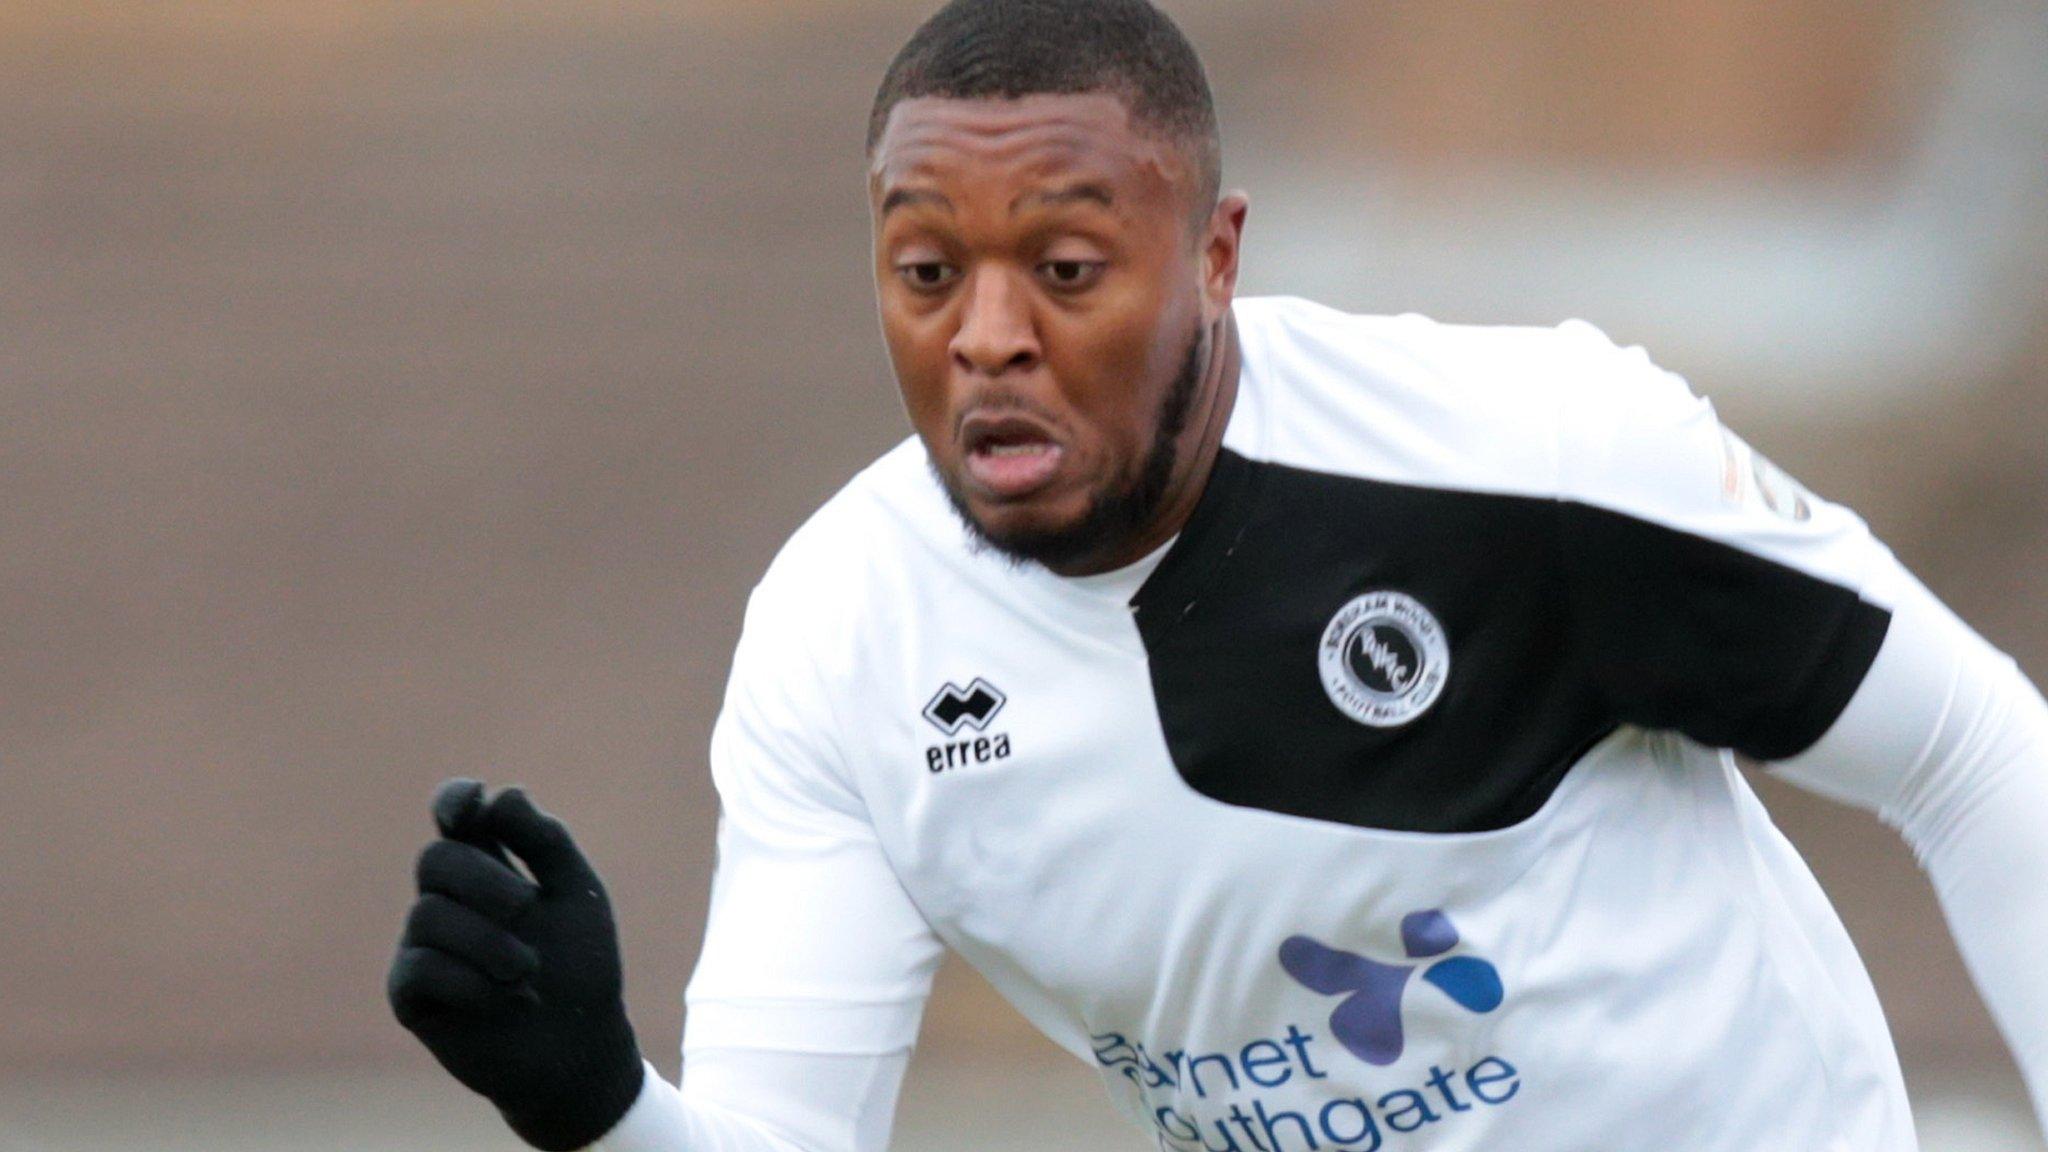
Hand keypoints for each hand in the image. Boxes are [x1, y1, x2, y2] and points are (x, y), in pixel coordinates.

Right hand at [388, 780, 645, 1150]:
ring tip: (528, 972)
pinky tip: (507, 1000)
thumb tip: (503, 795)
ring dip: (489, 942)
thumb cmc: (580, 966)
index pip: (454, 815)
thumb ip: (546, 841)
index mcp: (489, 865)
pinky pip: (421, 968)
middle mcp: (449, 899)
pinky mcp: (411, 995)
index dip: (454, 800)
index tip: (472, 804)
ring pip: (428, 915)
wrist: (580, 1048)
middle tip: (527, 907)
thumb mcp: (577, 895)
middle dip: (484, 879)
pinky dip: (471, 982)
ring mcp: (424, 946)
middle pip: (436, 859)